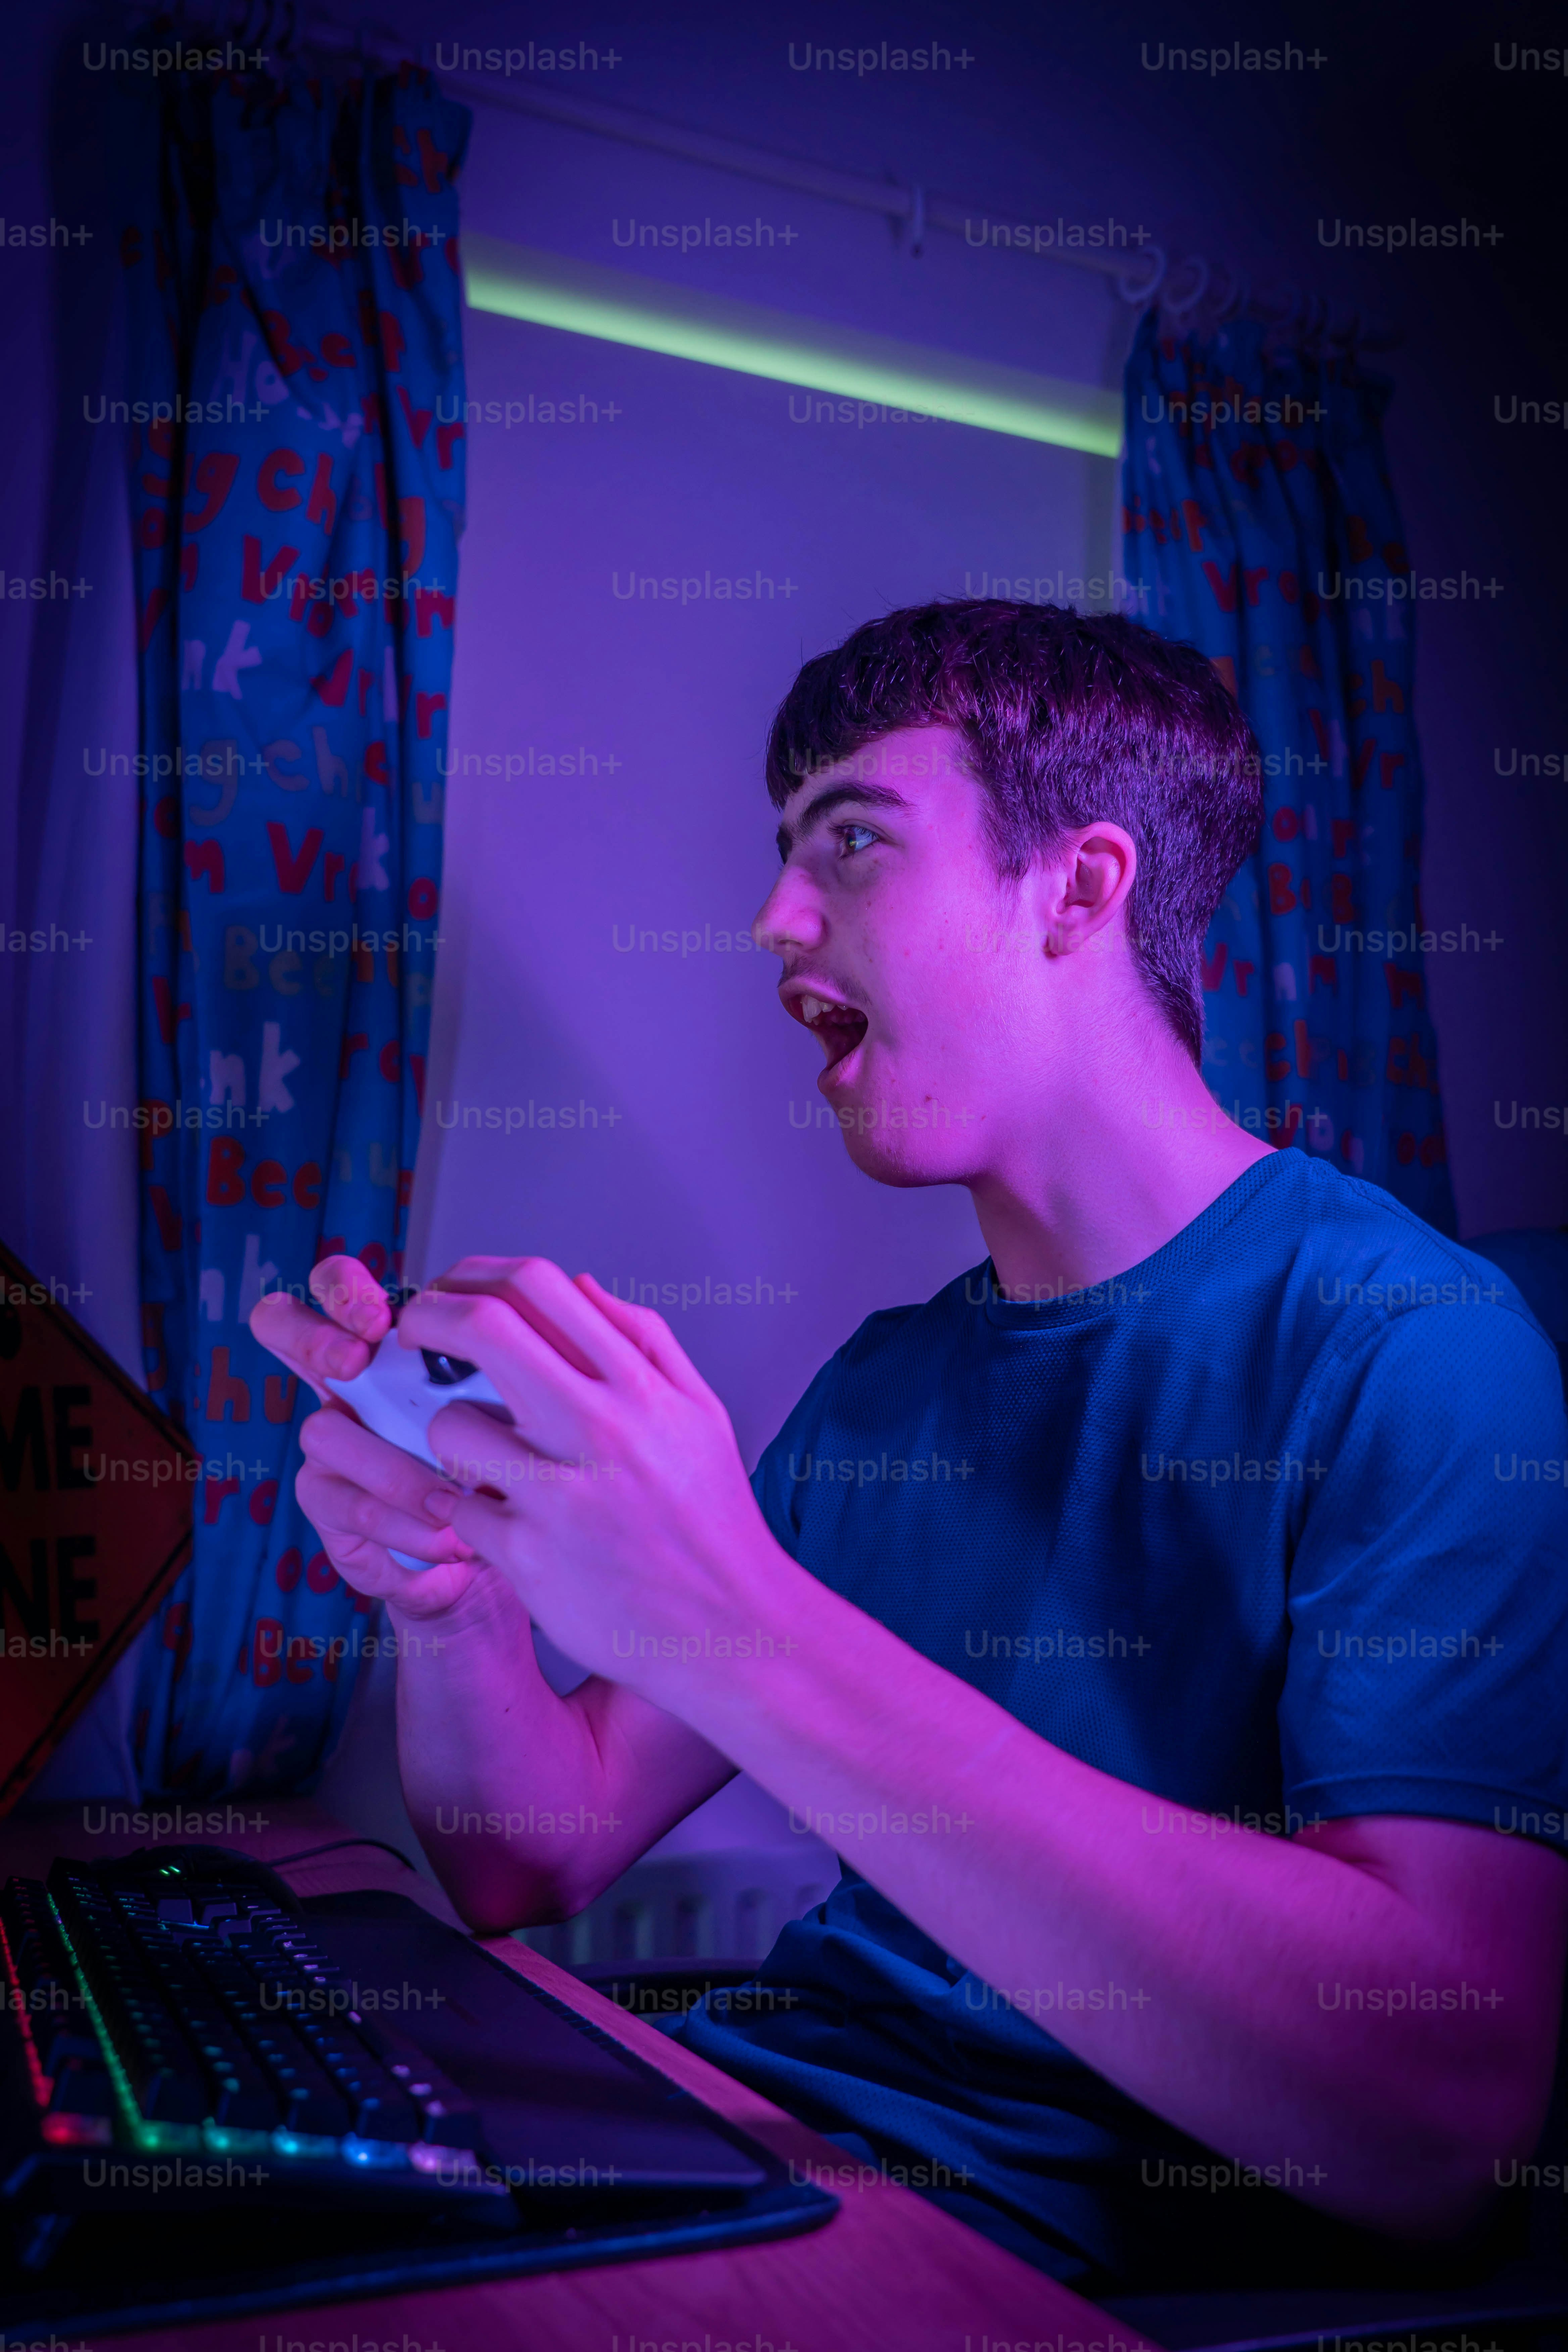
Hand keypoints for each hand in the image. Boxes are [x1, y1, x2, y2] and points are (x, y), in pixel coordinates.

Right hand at [249, 1256, 483, 1621]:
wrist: (487, 1549)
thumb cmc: (499, 1461)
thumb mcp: (509, 1406)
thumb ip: (507, 1364)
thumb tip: (554, 1303)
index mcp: (387, 1346)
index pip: (338, 1286)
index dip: (343, 1289)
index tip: (379, 1321)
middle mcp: (344, 1383)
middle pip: (279, 1323)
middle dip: (310, 1335)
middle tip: (354, 1364)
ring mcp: (327, 1442)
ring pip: (322, 1432)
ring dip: (395, 1470)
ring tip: (454, 1500)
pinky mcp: (327, 1503)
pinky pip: (351, 1505)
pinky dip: (406, 1525)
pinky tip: (450, 1538)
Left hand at [395, 1259, 791, 1690]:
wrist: (730, 1626)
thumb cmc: (712, 1520)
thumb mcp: (700, 1414)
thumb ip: (645, 1339)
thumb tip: (581, 1284)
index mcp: (638, 1386)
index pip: (538, 1285)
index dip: (474, 1274)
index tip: (451, 1293)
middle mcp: (598, 1426)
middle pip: (483, 1328)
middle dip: (429, 1318)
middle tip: (413, 1334)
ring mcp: (558, 1492)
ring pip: (451, 1426)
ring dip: (449, 1437)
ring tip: (479, 1462)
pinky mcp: (527, 1555)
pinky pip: (459, 1509)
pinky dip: (469, 1513)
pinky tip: (501, 1525)